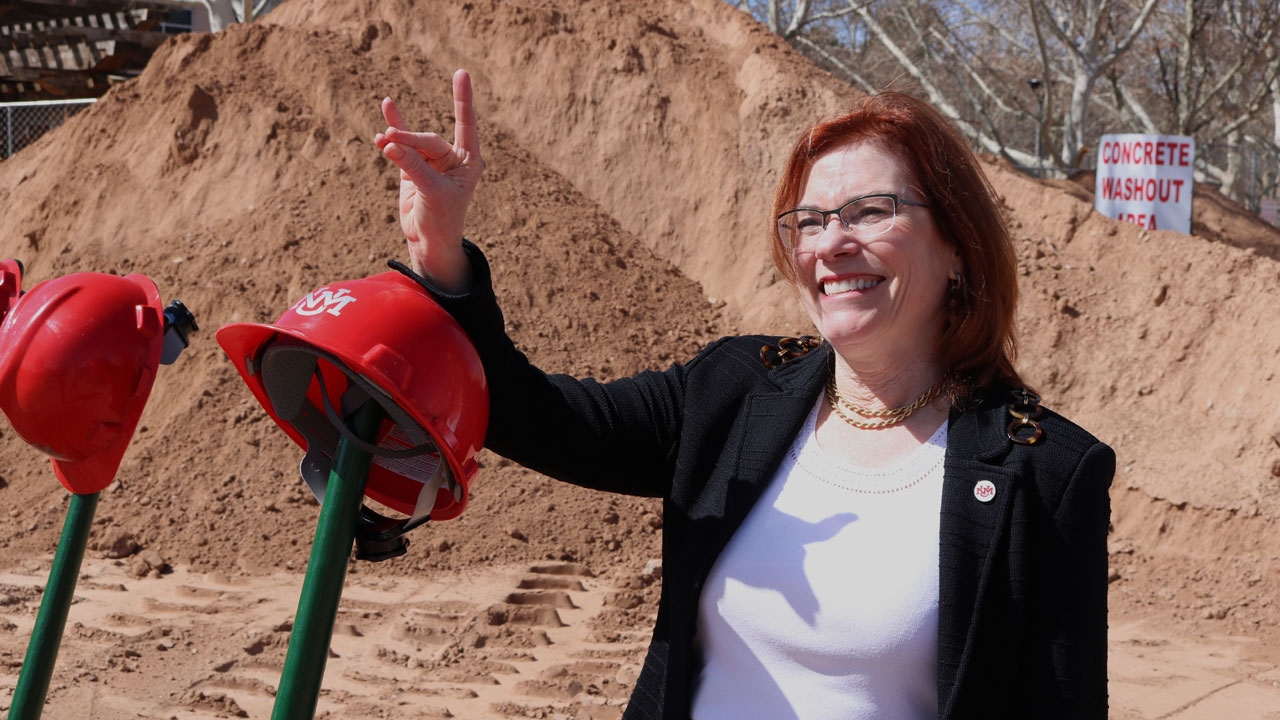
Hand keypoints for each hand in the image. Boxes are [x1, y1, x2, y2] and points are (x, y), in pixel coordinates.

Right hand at [375, 69, 483, 291]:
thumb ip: (413, 166)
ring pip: (411, 143)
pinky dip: (392, 134)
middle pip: (428, 140)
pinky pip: (400, 146)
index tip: (461, 73)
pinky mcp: (412, 169)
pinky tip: (386, 109)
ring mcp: (431, 162)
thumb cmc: (441, 220)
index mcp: (468, 161)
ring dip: (397, 138)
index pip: (465, 124)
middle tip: (390, 140)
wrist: (430, 242)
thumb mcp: (431, 193)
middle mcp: (452, 158)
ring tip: (382, 137)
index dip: (462, 99)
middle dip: (409, 140)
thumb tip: (390, 143)